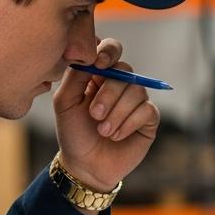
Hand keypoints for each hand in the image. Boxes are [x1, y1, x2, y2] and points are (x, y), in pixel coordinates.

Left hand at [52, 38, 159, 192]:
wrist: (86, 165)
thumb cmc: (73, 133)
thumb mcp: (65, 102)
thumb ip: (74, 76)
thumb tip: (88, 54)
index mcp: (99, 75)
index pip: (110, 49)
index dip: (108, 51)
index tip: (99, 64)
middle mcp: (120, 84)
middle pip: (124, 70)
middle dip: (109, 93)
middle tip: (94, 115)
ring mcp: (136, 100)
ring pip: (136, 91)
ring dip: (117, 113)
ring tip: (103, 131)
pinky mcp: (148, 118)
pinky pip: (146, 110)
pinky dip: (129, 123)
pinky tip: (116, 136)